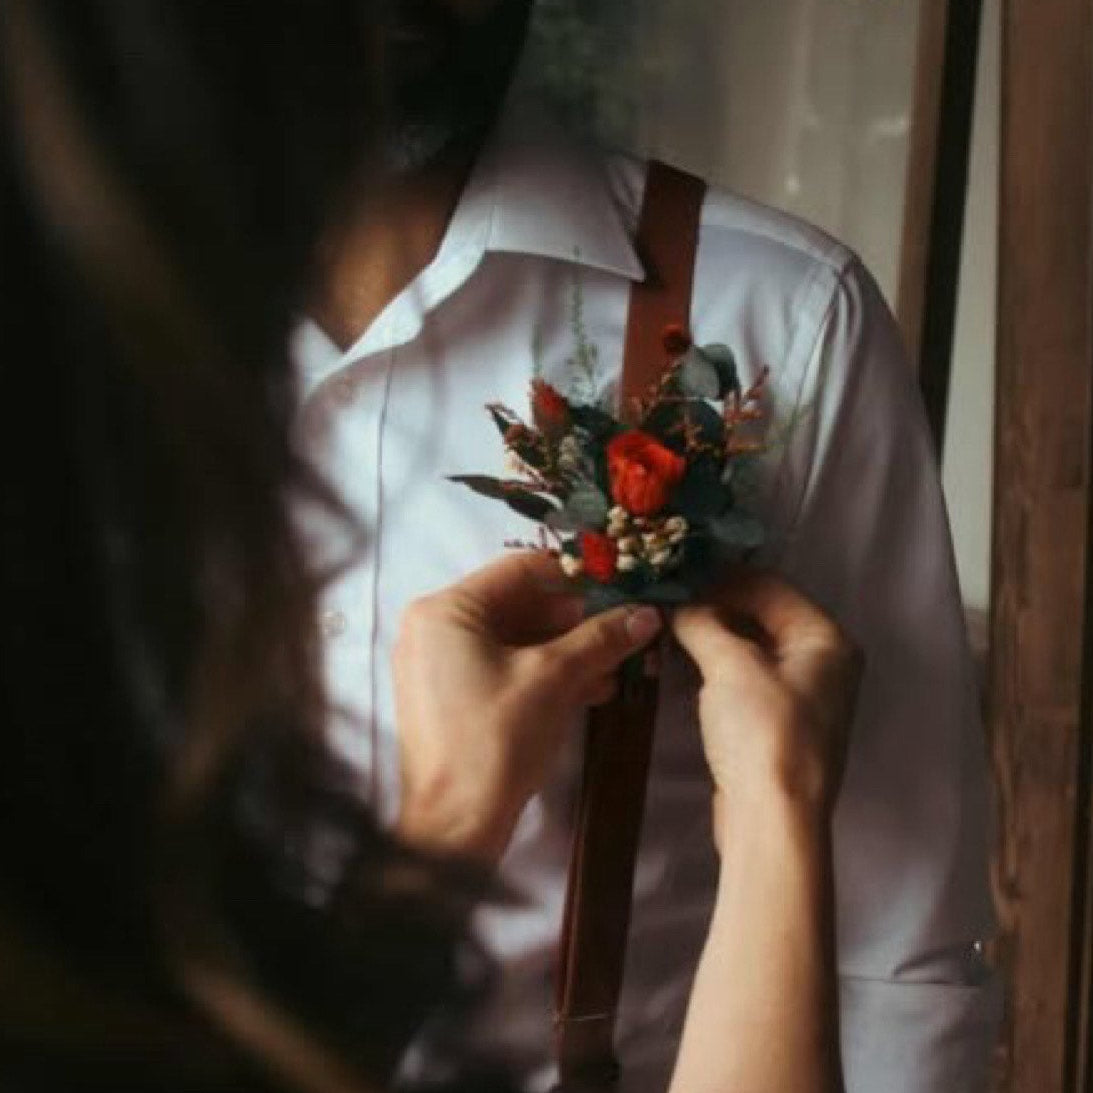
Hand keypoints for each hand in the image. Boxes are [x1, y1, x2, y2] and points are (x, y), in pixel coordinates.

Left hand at [393, 551, 662, 861]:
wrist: (454, 827)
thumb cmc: (495, 740)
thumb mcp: (554, 680)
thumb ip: (600, 639)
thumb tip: (646, 613)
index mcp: (447, 610)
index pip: (521, 570)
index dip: (577, 577)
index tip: (622, 587)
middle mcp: (435, 628)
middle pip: (519, 605)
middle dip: (577, 621)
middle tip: (627, 630)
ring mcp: (439, 665)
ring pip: (516, 641)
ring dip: (568, 651)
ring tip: (620, 664)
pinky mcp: (451, 698)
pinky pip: (504, 669)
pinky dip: (545, 675)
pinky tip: (593, 689)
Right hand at [671, 568, 862, 837]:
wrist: (773, 819)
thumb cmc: (763, 732)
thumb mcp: (730, 665)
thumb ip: (702, 624)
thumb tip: (679, 605)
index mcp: (827, 638)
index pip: (771, 586)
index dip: (722, 578)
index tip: (677, 578)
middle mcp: (825, 662)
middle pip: (764, 616)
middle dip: (716, 607)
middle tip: (668, 602)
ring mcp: (804, 696)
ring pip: (753, 648)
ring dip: (713, 637)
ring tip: (670, 630)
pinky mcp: (780, 725)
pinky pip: (748, 679)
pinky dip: (719, 667)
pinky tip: (685, 665)